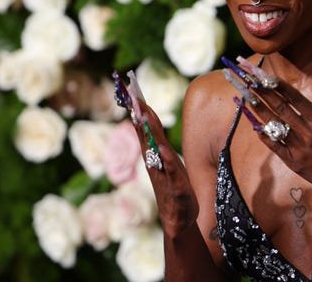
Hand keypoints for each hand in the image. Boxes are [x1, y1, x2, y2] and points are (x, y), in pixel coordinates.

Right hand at [131, 100, 197, 238]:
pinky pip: (170, 171)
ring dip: (150, 133)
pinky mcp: (175, 187)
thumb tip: (150, 121)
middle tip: (133, 97)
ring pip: (155, 150)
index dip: (141, 110)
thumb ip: (158, 143)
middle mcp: (156, 163)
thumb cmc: (174, 187)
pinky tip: (162, 148)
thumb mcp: (167, 162)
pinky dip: (167, 160)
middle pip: (147, 135)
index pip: (146, 128)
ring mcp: (164, 174)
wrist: (178, 219)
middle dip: (141, 116)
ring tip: (144, 115)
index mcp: (155, 155)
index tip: (134, 92)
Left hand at [248, 76, 311, 194]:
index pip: (295, 99)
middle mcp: (308, 132)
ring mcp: (299, 148)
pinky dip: (265, 136)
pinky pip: (275, 147)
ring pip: (275, 127)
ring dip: (260, 111)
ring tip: (248, 99)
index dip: (280, 87)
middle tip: (250, 82)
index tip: (267, 77)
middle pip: (281, 109)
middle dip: (264, 94)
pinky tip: (255, 126)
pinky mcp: (294, 162)